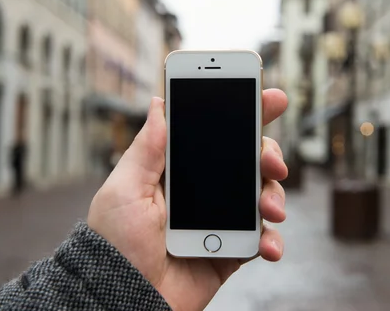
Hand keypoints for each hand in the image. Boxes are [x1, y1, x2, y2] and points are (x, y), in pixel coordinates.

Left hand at [88, 89, 288, 310]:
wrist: (123, 299)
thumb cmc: (115, 243)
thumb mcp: (124, 189)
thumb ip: (147, 149)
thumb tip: (158, 104)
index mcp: (178, 171)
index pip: (214, 134)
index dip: (243, 114)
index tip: (270, 98)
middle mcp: (203, 190)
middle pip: (247, 160)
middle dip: (268, 154)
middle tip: (272, 163)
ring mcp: (220, 219)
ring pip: (261, 195)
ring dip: (274, 197)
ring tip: (270, 209)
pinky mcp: (231, 249)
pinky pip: (261, 238)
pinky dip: (272, 240)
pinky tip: (268, 245)